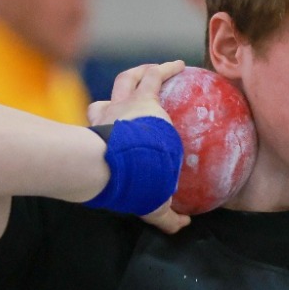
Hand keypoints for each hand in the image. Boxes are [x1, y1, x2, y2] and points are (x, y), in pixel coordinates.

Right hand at [90, 62, 192, 235]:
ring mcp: (122, 107)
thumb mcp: (150, 203)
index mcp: (106, 145)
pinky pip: (154, 75)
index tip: (123, 135)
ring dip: (141, 72)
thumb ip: (167, 215)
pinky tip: (181, 64)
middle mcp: (108, 121)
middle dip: (118, 98)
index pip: (105, 136)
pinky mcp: (142, 98)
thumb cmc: (131, 186)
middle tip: (129, 94)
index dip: (111, 131)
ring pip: (126, 81)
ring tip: (160, 68)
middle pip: (106, 103)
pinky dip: (166, 68)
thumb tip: (183, 225)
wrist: (120, 166)